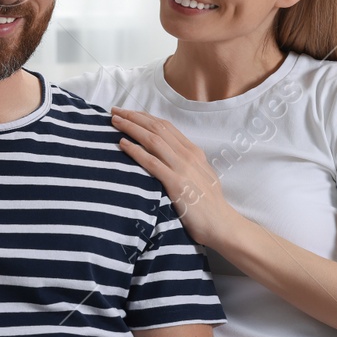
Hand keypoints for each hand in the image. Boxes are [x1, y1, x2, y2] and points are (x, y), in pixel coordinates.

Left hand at [111, 108, 241, 249]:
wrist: (221, 225)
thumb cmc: (209, 206)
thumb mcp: (201, 177)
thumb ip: (187, 165)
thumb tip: (170, 158)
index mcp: (194, 152)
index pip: (166, 126)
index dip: (145, 117)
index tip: (129, 112)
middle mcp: (189, 155)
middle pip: (157, 128)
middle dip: (134, 117)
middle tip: (115, 111)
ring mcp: (183, 168)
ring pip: (153, 140)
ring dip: (131, 128)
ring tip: (114, 122)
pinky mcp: (176, 184)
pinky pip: (151, 162)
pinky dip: (135, 151)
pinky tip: (122, 144)